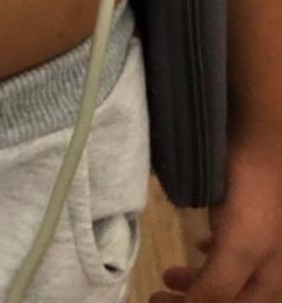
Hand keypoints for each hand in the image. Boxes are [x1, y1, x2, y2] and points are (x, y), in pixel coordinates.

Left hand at [150, 134, 281, 301]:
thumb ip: (217, 287)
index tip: (158, 302)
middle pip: (229, 296)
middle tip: (161, 290)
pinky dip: (213, 253)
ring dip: (200, 279)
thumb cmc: (253, 200)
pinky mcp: (250, 216)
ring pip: (227, 272)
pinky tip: (200, 242)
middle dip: (194, 299)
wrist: (263, 142)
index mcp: (270, 280)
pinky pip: (231, 246)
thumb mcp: (237, 249)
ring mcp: (261, 239)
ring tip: (171, 272)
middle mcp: (269, 265)